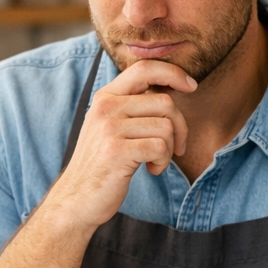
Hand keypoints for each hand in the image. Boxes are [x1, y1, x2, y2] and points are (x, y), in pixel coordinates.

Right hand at [43, 60, 194, 233]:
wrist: (76, 199)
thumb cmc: (101, 165)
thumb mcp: (110, 126)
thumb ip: (132, 107)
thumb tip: (171, 90)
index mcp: (106, 97)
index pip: (144, 68)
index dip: (173, 73)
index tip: (191, 86)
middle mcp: (106, 107)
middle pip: (165, 102)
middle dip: (179, 127)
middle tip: (174, 148)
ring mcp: (110, 128)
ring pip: (166, 126)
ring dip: (170, 149)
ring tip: (155, 161)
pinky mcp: (117, 151)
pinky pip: (161, 147)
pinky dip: (163, 162)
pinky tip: (151, 170)